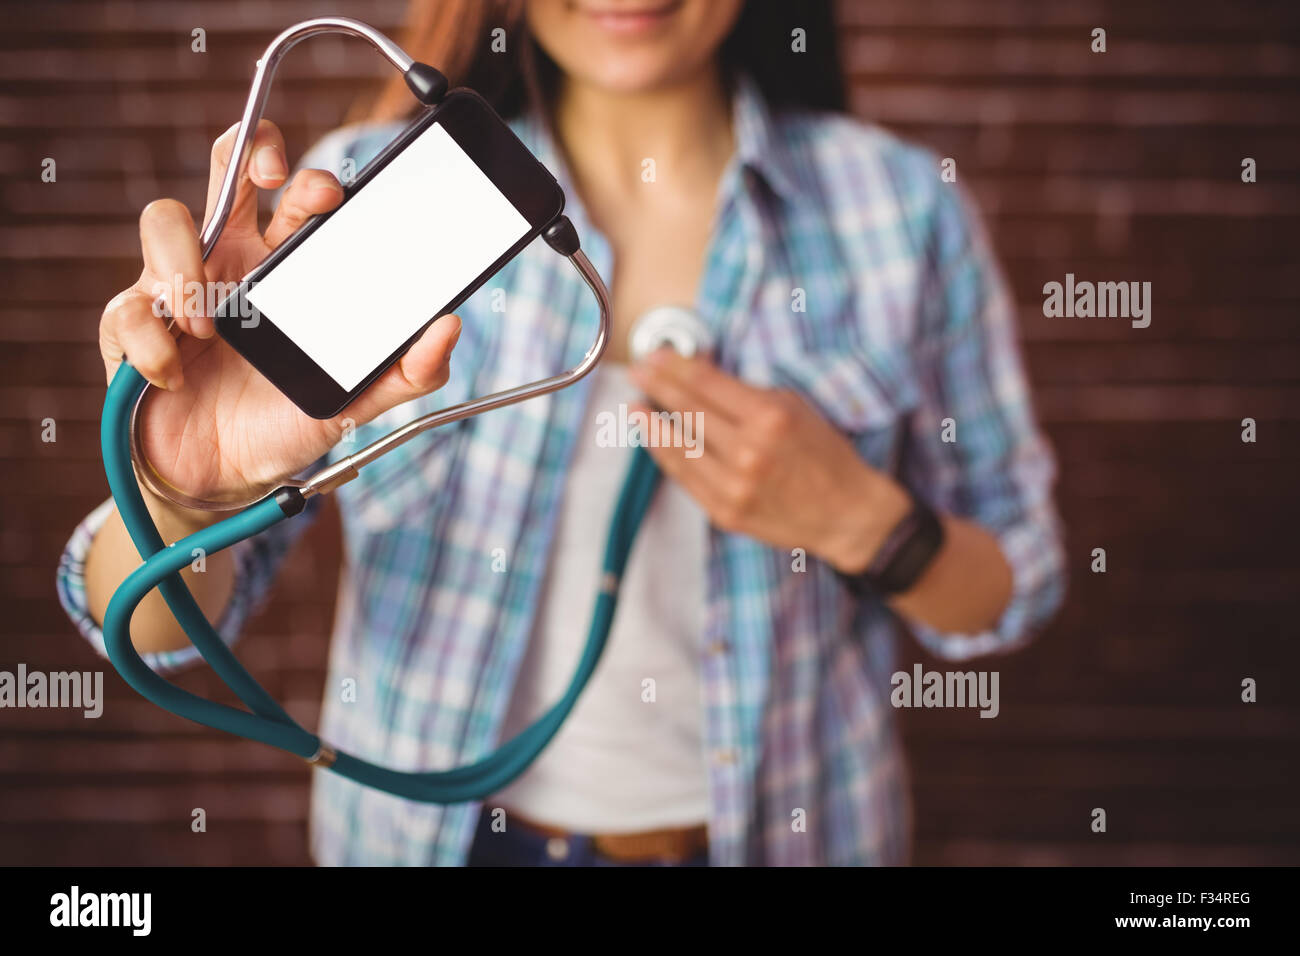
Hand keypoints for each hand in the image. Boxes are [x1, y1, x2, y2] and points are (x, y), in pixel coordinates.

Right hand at [98, 119, 461, 505]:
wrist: (227, 479)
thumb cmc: (287, 419)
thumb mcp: (356, 399)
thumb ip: (409, 371)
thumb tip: (450, 327)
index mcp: (285, 265)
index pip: (293, 190)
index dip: (305, 173)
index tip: (330, 196)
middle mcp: (233, 260)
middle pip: (230, 167)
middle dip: (249, 153)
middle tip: (272, 181)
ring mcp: (177, 286)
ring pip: (164, 220)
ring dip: (186, 265)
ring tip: (208, 326)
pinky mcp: (133, 325)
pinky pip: (127, 309)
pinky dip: (151, 343)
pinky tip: (175, 373)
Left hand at [627, 350, 911, 572]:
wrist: (846, 514)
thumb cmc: (824, 455)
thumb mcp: (794, 407)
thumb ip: (746, 392)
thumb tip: (700, 374)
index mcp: (768, 418)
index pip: (707, 384)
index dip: (675, 367)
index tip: (656, 356)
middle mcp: (748, 452)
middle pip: (687, 412)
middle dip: (657, 387)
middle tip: (637, 373)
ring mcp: (734, 485)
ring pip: (678, 447)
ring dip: (651, 424)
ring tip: (635, 406)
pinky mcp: (725, 512)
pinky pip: (684, 478)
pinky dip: (665, 456)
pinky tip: (654, 440)